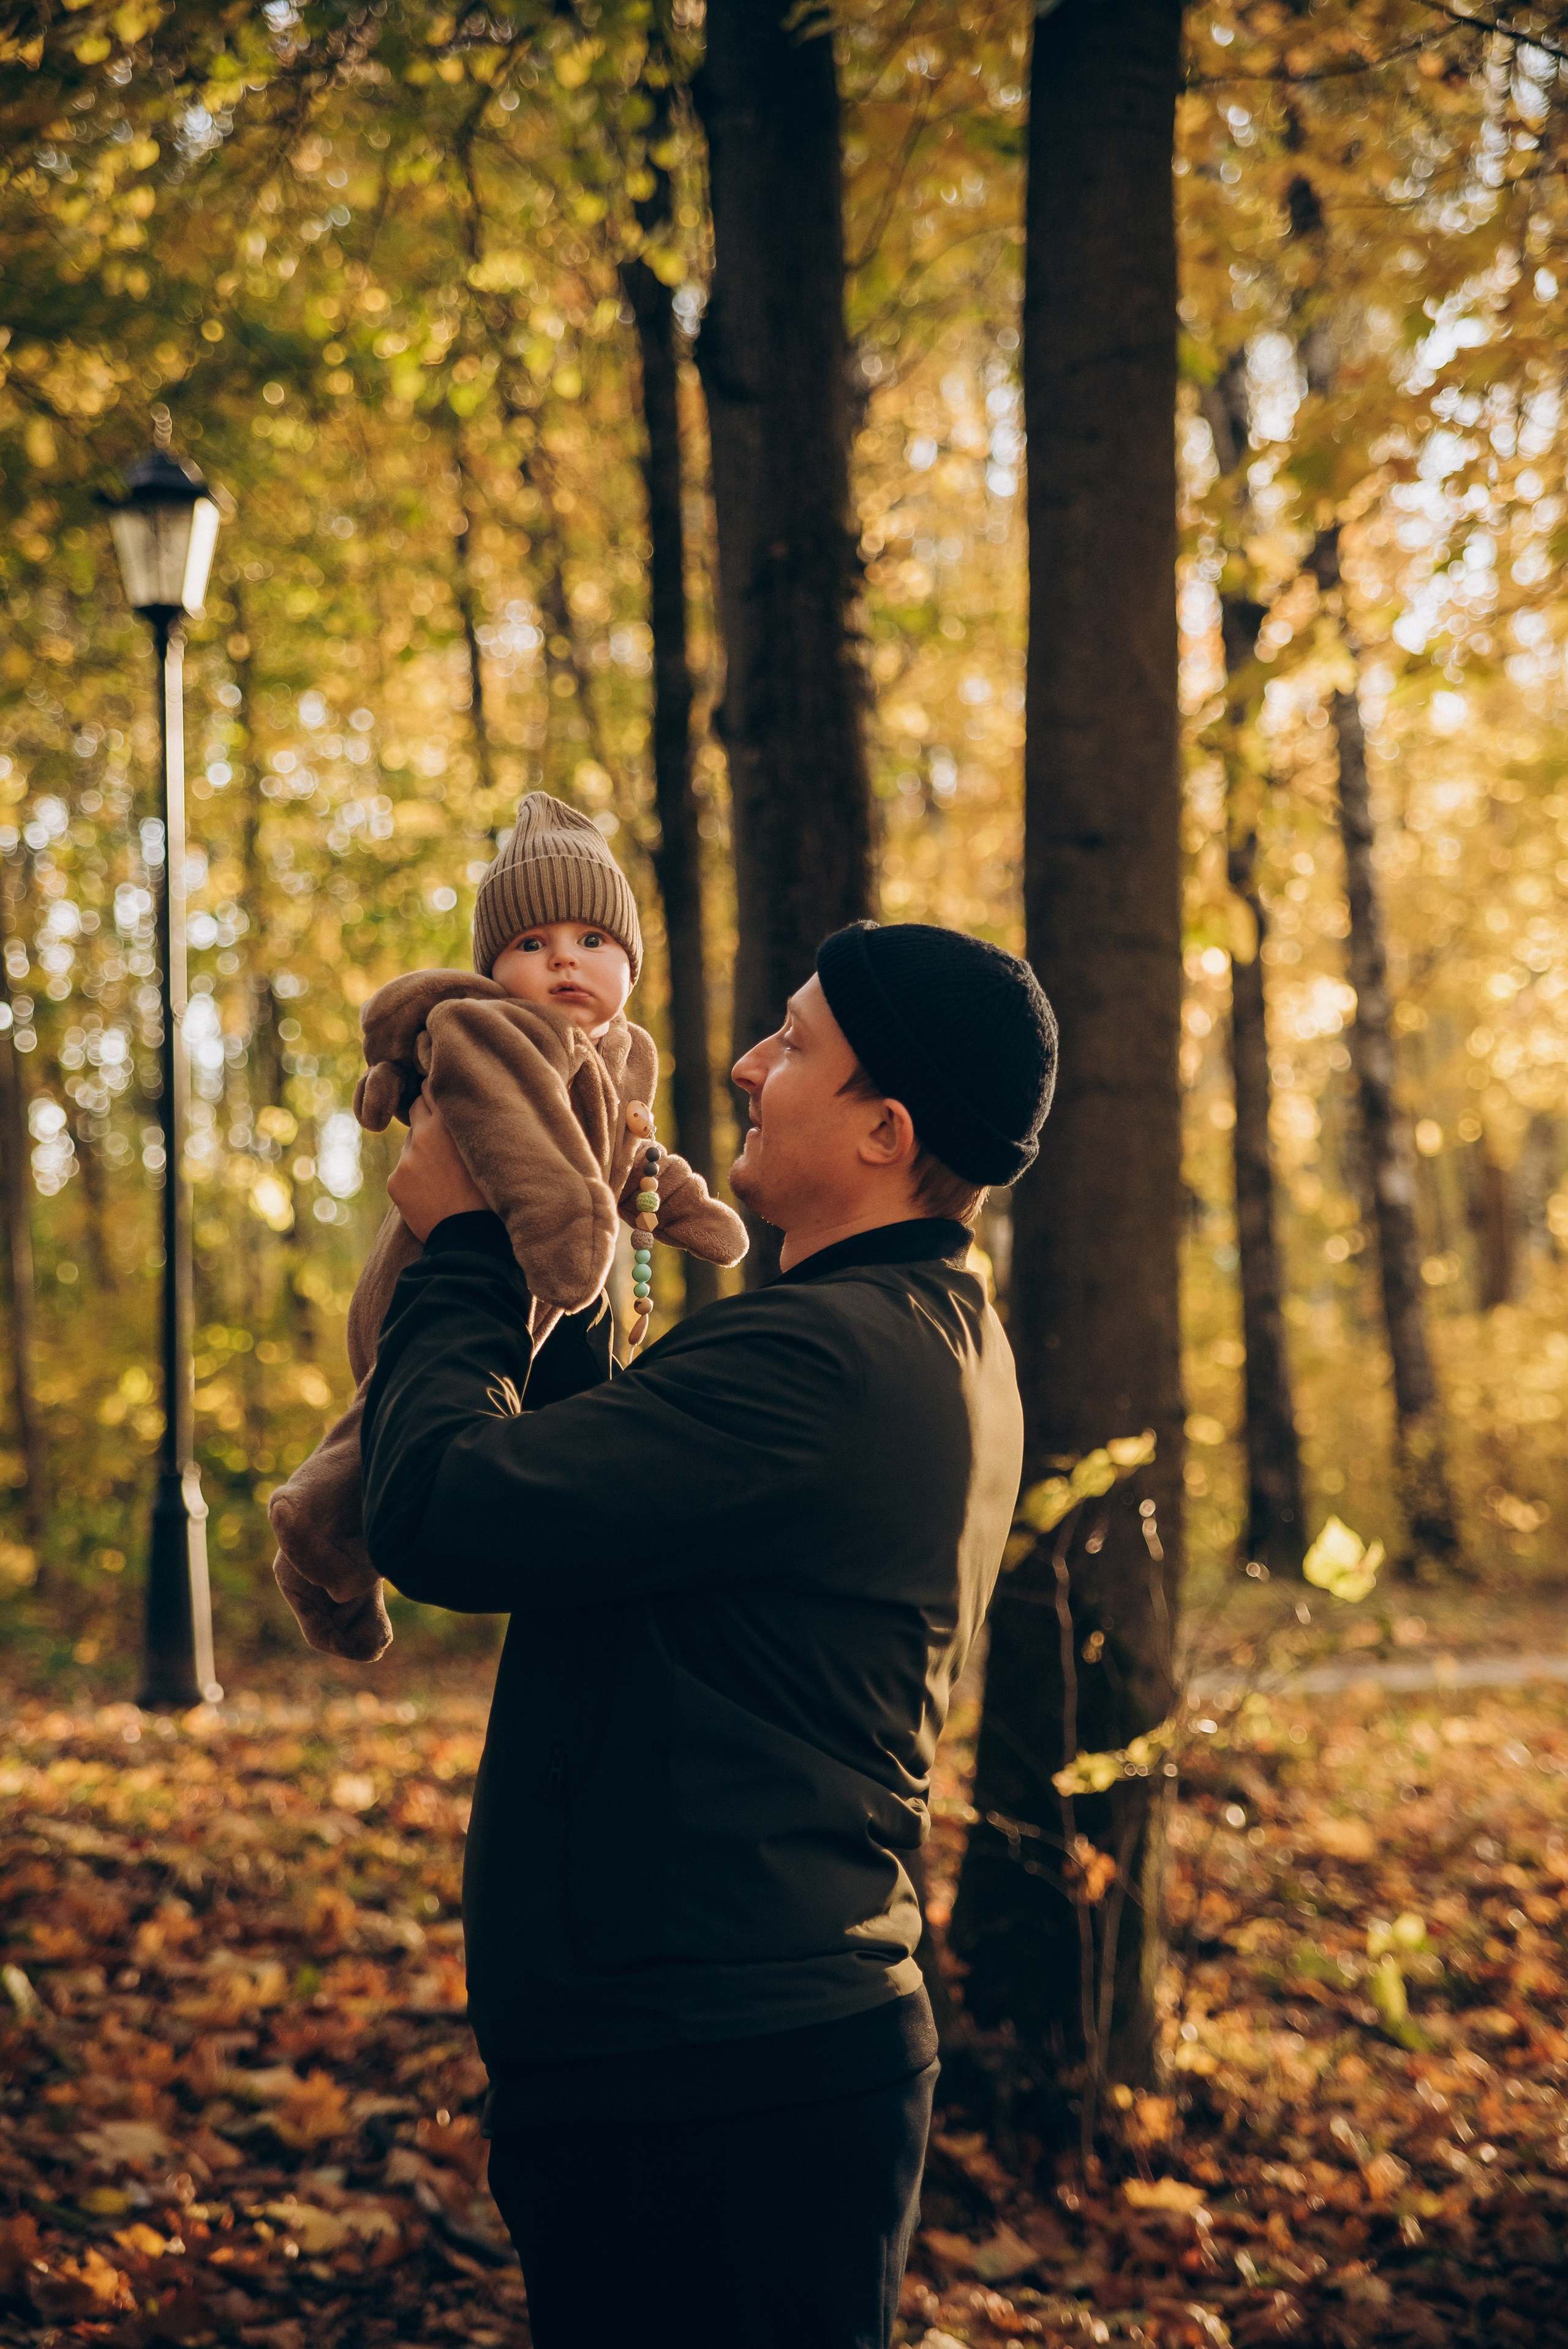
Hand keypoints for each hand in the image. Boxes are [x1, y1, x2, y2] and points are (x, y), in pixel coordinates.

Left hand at [386, 1090, 487, 1240]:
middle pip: (416, 1108)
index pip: (431, 1089)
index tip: (441, 1092)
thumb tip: (461, 1110)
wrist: (470, 1237)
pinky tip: (433, 1194)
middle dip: (426, 1115)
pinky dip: (415, 1178)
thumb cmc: (491, 1193)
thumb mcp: (488, 1151)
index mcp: (448, 1123)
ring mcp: (406, 1159)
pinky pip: (404, 1171)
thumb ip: (471, 1126)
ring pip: (412, 1144)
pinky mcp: (395, 1181)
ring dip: (422, 1151)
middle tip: (442, 1131)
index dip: (437, 1091)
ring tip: (444, 1176)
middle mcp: (422, 1135)